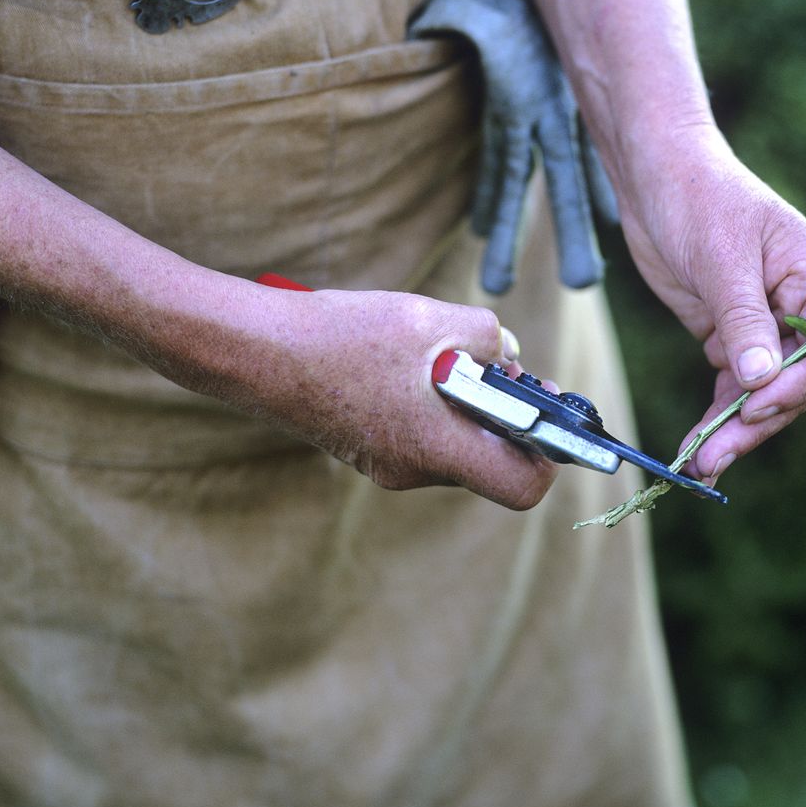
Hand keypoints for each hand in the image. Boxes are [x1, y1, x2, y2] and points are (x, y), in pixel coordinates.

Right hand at [145, 272, 557, 510]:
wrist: (257, 352)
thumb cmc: (345, 337)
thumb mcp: (433, 320)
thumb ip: (489, 338)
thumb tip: (507, 354)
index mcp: (438, 450)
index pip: (523, 486)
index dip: (548, 452)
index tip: (547, 409)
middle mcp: (415, 472)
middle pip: (490, 459)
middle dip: (506, 412)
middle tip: (503, 364)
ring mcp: (387, 466)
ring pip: (454, 443)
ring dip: (466, 402)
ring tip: (446, 352)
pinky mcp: (367, 449)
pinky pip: (422, 434)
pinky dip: (433, 403)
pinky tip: (410, 361)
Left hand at [618, 126, 805, 482]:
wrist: (654, 175)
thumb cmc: (698, 195)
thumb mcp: (721, 256)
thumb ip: (744, 318)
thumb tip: (760, 380)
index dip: (803, 381)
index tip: (759, 404)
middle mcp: (801, 306)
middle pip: (799, 380)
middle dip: (760, 419)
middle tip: (718, 453)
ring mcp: (765, 325)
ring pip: (765, 392)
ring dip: (737, 430)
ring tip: (703, 464)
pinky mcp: (731, 337)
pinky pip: (733, 388)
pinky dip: (718, 417)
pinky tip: (699, 448)